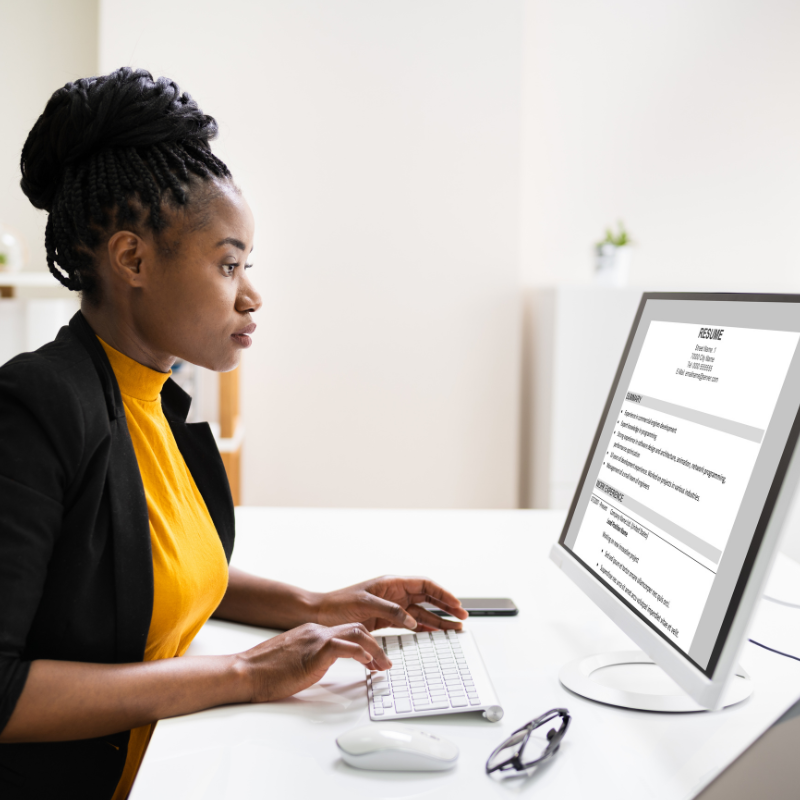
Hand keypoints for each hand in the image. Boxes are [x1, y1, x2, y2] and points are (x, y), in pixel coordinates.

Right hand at [237, 622, 391, 702]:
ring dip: (375, 649)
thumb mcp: (294, 660)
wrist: (245, 671)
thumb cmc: (265, 671)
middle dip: (375, 645)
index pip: (346, 631)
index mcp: (312, 632)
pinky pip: (344, 647)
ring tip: (383, 665)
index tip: (374, 659)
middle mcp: (316, 631)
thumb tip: (322, 666)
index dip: (365, 644)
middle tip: (385, 663)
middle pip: (356, 628)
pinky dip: (360, 653)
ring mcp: (316, 639)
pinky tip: (368, 663)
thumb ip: (310, 657)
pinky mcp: (314, 652)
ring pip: (356, 633)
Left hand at [314, 576, 468, 632]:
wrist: (319, 615)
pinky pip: (410, 622)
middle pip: (427, 598)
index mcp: (391, 583)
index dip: (443, 593)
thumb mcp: (366, 605)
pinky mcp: (385, 620)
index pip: (425, 585)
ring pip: (421, 612)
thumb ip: (391, 611)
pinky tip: (433, 633)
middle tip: (462, 617)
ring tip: (454, 629)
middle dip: (446, 606)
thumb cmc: (338, 606)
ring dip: (437, 620)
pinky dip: (422, 628)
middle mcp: (394, 593)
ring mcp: (391, 607)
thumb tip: (412, 620)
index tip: (457, 604)